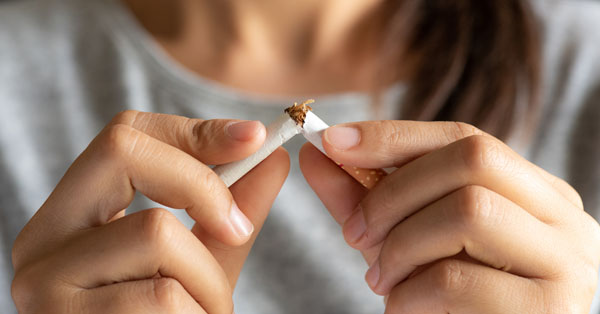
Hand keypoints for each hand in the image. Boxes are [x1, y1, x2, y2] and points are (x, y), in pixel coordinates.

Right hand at [11, 111, 289, 313]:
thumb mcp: (202, 260)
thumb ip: (232, 209)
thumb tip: (273, 156)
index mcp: (73, 215)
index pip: (125, 135)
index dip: (194, 130)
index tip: (255, 138)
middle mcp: (42, 241)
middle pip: (125, 154)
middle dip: (202, 186)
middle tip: (237, 230)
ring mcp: (45, 285)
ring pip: (158, 234)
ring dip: (207, 282)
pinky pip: (163, 297)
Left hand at [300, 120, 599, 312]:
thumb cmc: (448, 298)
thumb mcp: (407, 237)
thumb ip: (366, 197)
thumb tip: (315, 153)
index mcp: (534, 191)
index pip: (465, 137)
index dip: (393, 135)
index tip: (332, 141)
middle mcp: (562, 217)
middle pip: (473, 159)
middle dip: (394, 191)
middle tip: (354, 233)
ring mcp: (566, 261)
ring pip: (469, 211)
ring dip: (401, 245)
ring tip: (381, 279)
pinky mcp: (549, 310)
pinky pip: (457, 279)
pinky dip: (410, 292)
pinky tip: (403, 308)